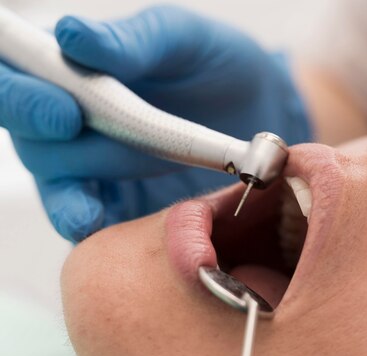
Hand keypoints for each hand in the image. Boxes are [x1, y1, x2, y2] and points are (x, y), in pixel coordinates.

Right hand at [0, 5, 310, 241]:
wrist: (263, 112)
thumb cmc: (219, 65)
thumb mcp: (184, 40)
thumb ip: (134, 42)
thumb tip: (73, 36)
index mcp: (78, 70)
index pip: (20, 77)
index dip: (24, 93)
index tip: (63, 105)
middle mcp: (77, 120)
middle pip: (31, 134)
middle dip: (44, 135)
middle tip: (73, 125)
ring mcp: (97, 165)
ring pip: (57, 183)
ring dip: (69, 192)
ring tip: (90, 207)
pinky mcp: (121, 201)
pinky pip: (92, 219)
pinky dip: (92, 226)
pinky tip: (103, 228)